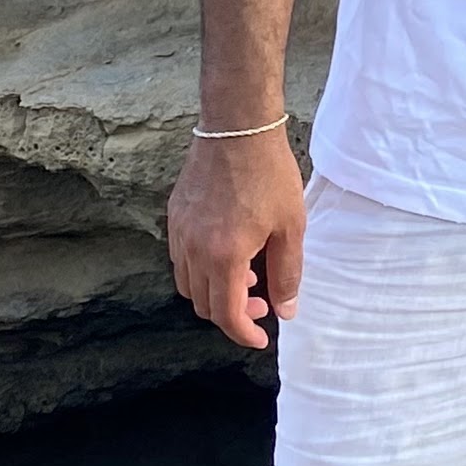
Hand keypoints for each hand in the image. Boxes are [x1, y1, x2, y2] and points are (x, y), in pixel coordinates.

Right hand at [166, 129, 308, 349]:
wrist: (238, 128)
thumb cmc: (270, 174)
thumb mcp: (291, 227)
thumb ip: (287, 273)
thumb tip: (286, 310)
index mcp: (223, 257)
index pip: (225, 315)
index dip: (244, 334)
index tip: (261, 337)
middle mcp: (193, 249)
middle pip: (202, 305)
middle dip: (232, 313)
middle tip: (261, 301)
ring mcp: (179, 232)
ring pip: (187, 283)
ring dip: (213, 291)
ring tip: (245, 275)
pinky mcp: (174, 215)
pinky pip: (180, 258)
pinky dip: (200, 268)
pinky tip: (227, 251)